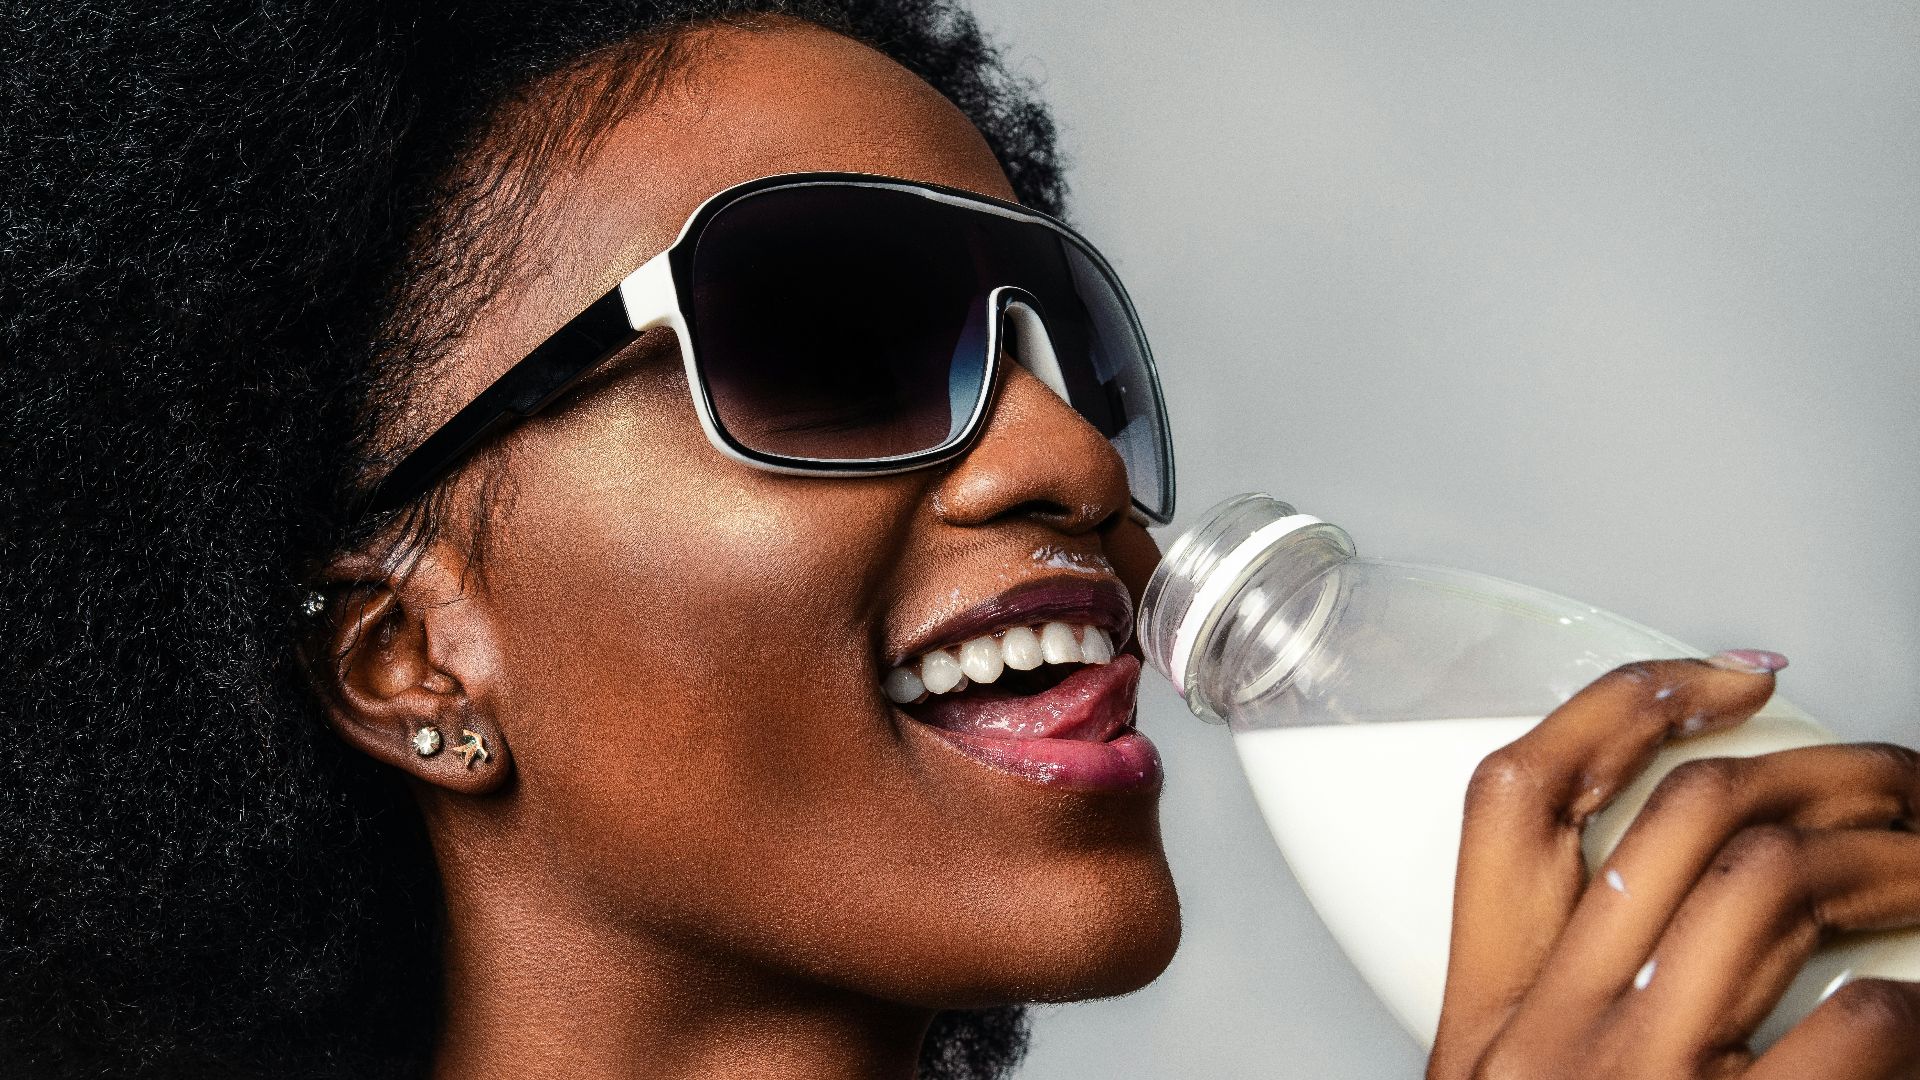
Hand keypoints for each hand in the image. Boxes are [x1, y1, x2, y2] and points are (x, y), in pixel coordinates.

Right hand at [1430, 656, 1919, 1079]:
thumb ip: (1572, 1014)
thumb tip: (1694, 918)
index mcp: (1488, 1016)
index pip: (1513, 801)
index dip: (1625, 705)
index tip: (1732, 679)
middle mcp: (1552, 1035)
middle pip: (1680, 818)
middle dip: (1821, 772)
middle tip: (1897, 780)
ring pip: (1771, 880)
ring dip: (1891, 857)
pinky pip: (1857, 1019)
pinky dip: (1917, 997)